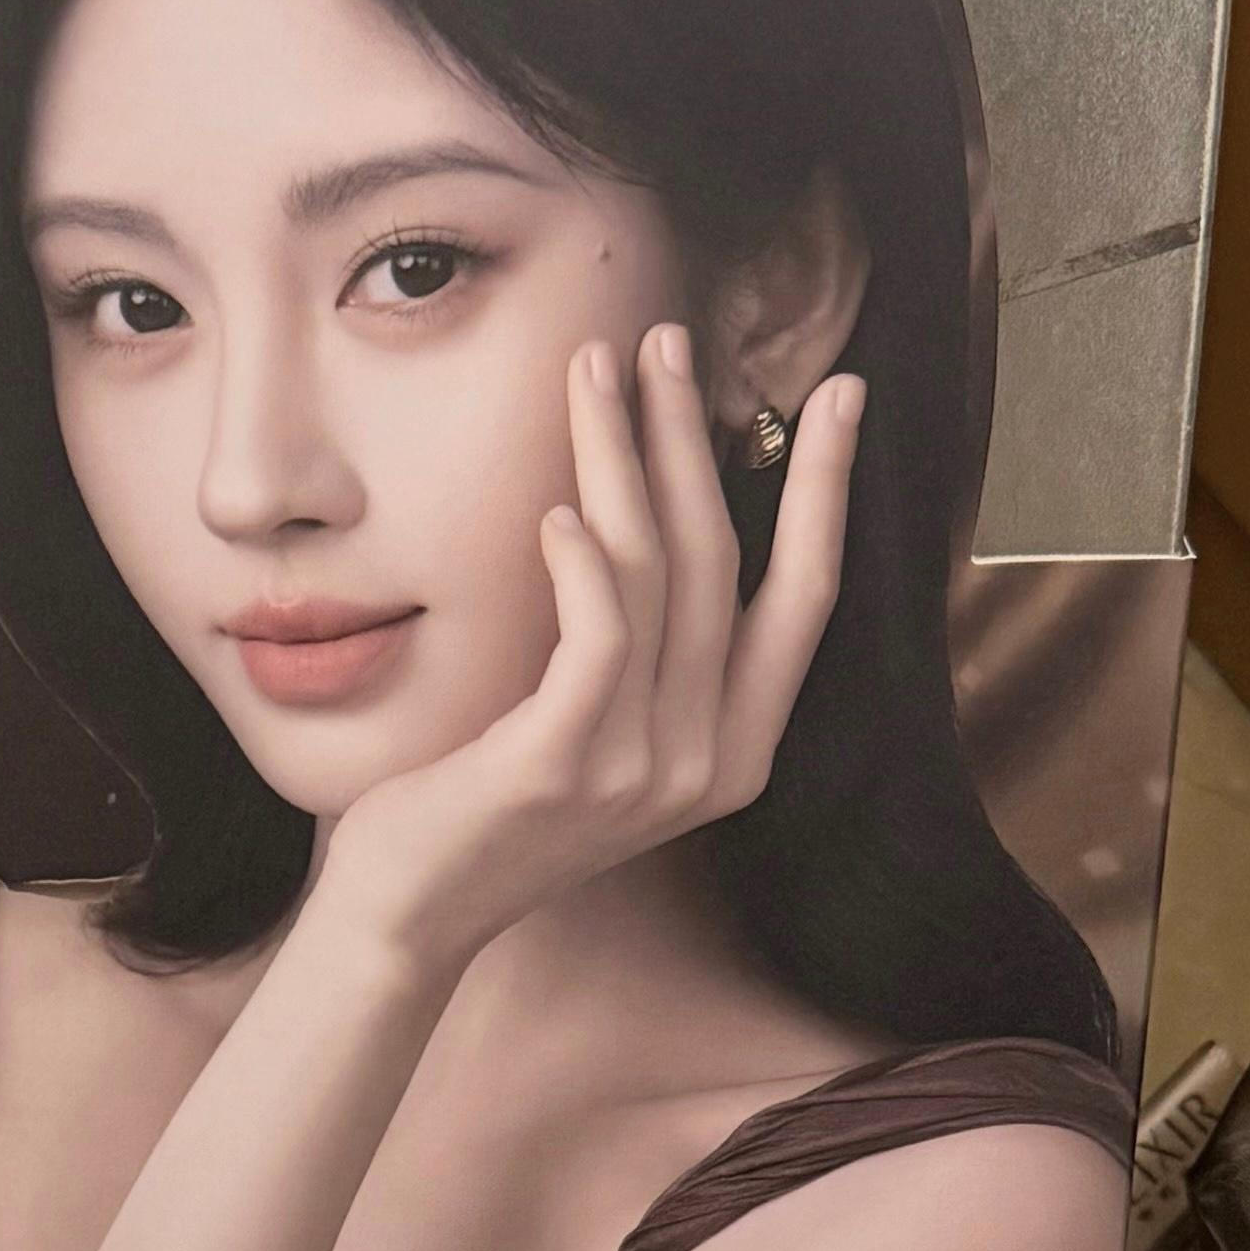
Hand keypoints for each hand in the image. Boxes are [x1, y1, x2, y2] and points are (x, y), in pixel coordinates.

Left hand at [309, 327, 864, 976]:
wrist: (411, 913)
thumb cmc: (491, 801)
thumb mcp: (595, 723)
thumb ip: (647, 646)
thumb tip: (660, 503)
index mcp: (736, 751)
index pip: (806, 599)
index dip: (826, 491)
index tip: (838, 392)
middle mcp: (707, 762)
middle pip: (725, 561)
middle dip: (695, 436)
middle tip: (664, 338)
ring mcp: (641, 770)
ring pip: (657, 577)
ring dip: (622, 458)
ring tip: (592, 371)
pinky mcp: (564, 766)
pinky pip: (598, 636)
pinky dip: (583, 560)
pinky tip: (558, 505)